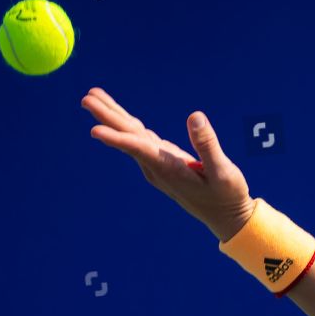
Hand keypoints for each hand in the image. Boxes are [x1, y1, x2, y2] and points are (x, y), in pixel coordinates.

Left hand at [83, 87, 256, 241]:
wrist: (227, 217)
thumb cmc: (227, 196)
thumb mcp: (224, 172)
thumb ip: (207, 145)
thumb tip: (195, 116)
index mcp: (170, 170)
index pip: (139, 150)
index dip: (118, 139)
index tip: (94, 130)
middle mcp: (157, 167)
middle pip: (128, 137)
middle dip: (107, 117)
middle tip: (86, 98)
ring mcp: (158, 165)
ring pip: (132, 136)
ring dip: (113, 116)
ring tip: (94, 98)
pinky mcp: (164, 162)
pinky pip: (140, 139)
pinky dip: (127, 125)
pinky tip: (120, 116)